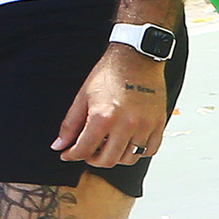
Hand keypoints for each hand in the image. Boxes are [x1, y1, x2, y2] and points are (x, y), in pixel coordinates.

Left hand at [54, 50, 169, 167]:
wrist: (137, 58)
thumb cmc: (110, 74)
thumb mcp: (83, 97)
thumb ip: (70, 125)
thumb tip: (59, 145)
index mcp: (103, 117)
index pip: (84, 150)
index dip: (72, 155)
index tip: (68, 154)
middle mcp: (125, 124)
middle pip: (107, 160)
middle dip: (93, 160)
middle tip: (89, 152)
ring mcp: (144, 125)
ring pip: (129, 158)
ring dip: (115, 157)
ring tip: (109, 146)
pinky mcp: (158, 123)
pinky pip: (150, 150)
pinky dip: (138, 152)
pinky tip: (129, 142)